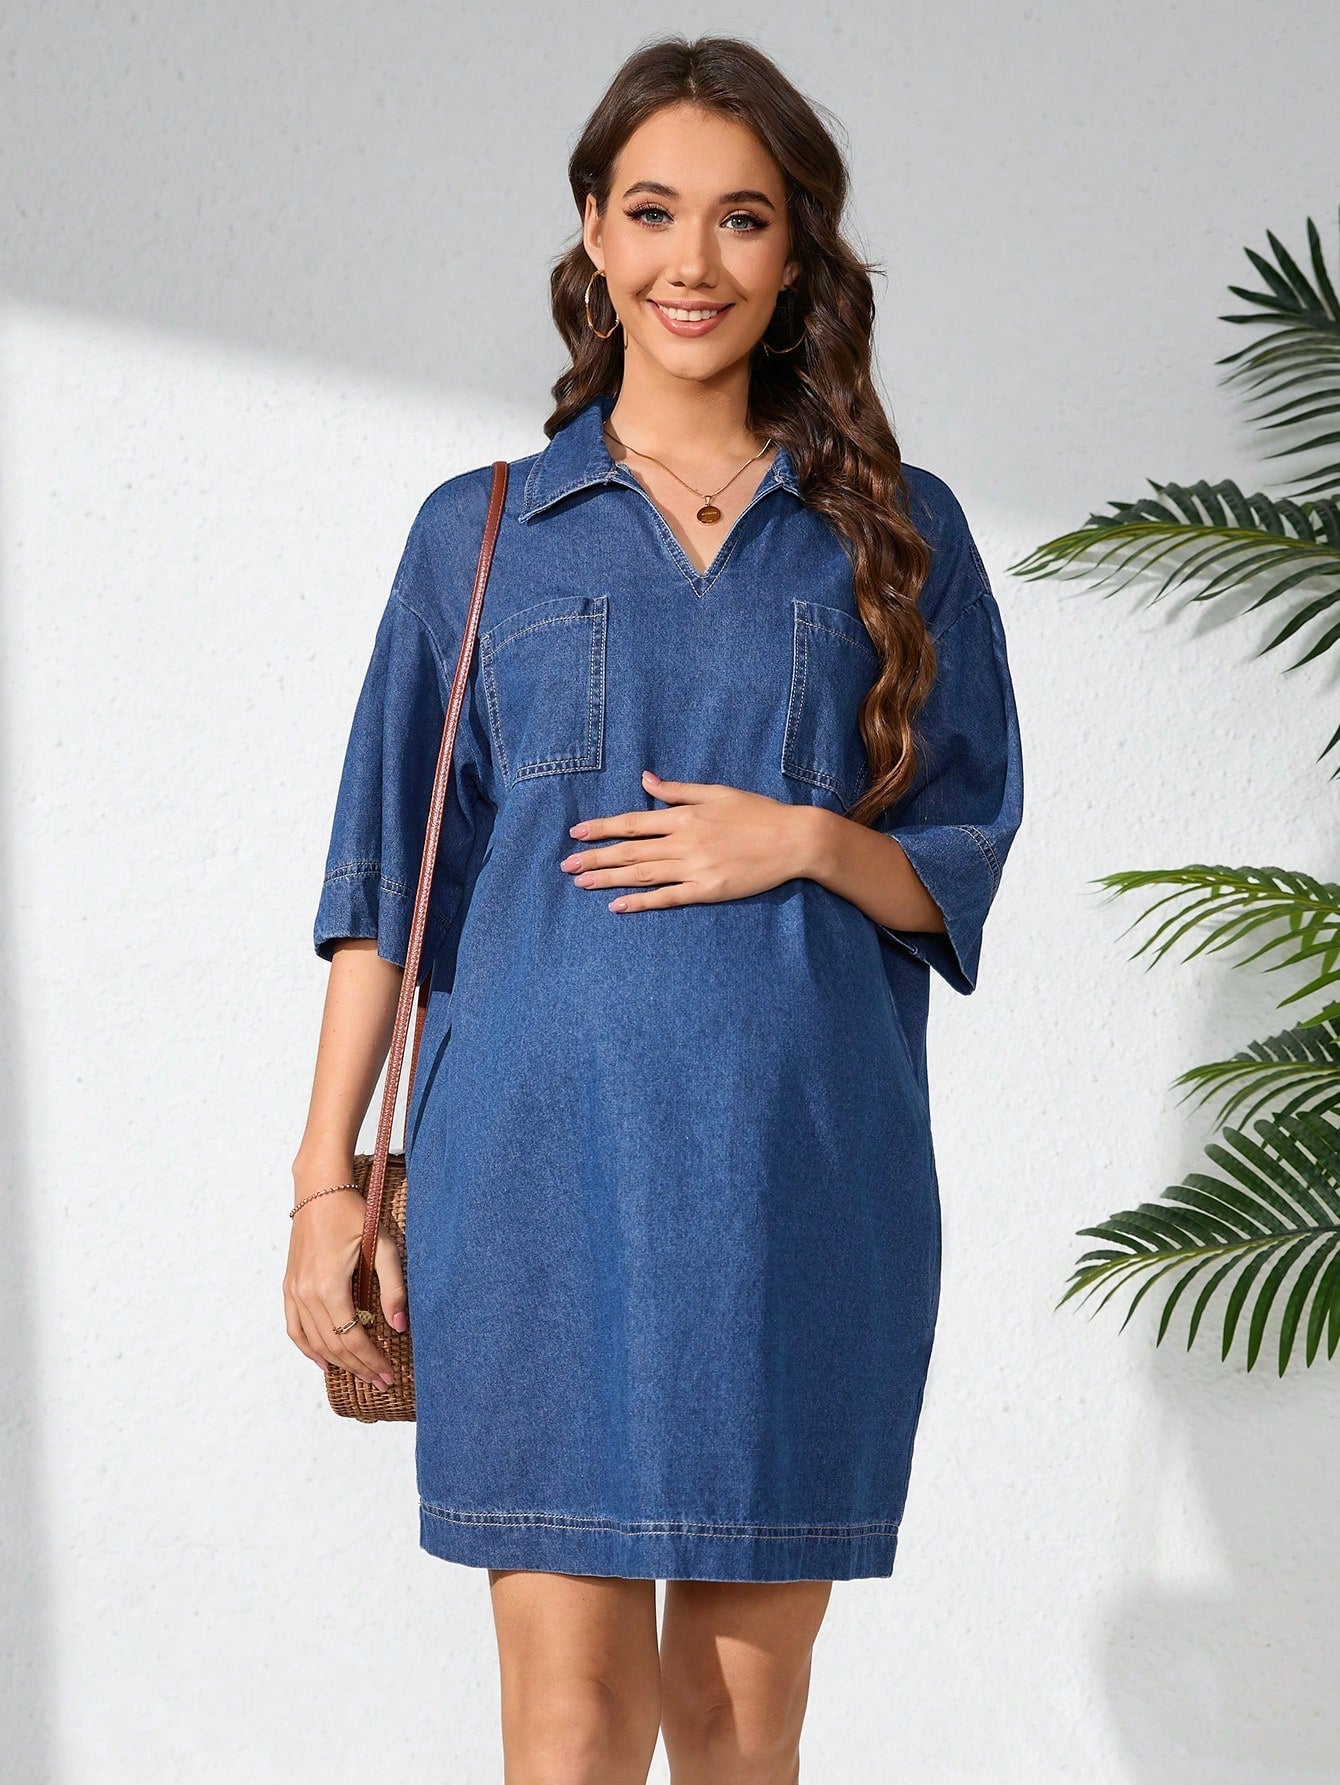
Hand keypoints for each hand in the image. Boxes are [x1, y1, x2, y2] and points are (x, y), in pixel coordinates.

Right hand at [283, 1176, 406, 1389]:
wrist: (319, 1188)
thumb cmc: (356, 1212)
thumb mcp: (384, 1245)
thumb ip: (393, 1287)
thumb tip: (400, 1326)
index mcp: (329, 1287)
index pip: (352, 1338)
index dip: (372, 1361)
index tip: (389, 1376)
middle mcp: (306, 1294)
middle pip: (333, 1346)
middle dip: (359, 1367)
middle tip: (382, 1382)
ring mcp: (294, 1291)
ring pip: (313, 1342)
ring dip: (337, 1363)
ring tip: (361, 1375)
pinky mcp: (289, 1285)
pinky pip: (294, 1327)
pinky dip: (307, 1349)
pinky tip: (322, 1362)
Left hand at [558, 768, 819, 912]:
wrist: (794, 840)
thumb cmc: (758, 812)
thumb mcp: (716, 792)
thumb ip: (677, 790)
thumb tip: (645, 779)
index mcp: (684, 816)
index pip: (633, 823)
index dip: (602, 828)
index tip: (576, 833)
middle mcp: (684, 842)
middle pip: (630, 851)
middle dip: (595, 857)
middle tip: (566, 866)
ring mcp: (694, 868)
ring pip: (642, 874)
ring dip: (609, 878)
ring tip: (581, 883)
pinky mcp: (707, 889)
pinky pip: (667, 897)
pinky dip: (641, 902)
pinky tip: (617, 906)